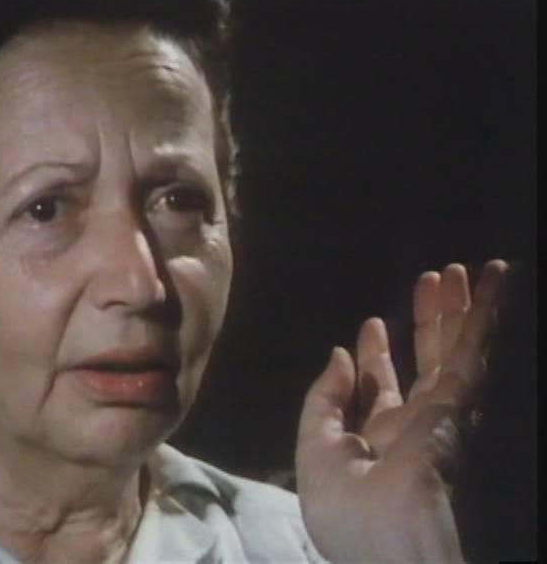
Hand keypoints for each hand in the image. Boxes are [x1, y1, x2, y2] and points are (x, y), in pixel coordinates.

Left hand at [295, 260, 507, 562]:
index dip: (377, 355)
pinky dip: (483, 316)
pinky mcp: (458, 406)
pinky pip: (471, 353)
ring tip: (461, 271)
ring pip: (453, 350)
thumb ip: (323, 402)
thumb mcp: (315, 452)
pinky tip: (492, 283)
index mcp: (379, 438)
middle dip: (427, 323)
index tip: (372, 325)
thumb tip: (339, 356)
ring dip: (459, 310)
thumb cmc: (346, 511)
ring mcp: (441, 416)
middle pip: (424, 362)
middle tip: (432, 281)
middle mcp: (414, 425)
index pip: (382, 388)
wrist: (388, 547)